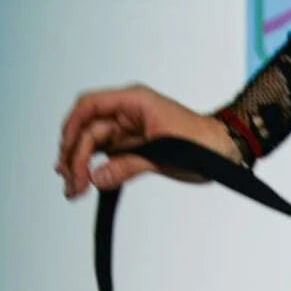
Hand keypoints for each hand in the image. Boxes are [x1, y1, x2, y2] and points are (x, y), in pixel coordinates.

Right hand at [56, 84, 243, 199]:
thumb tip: (97, 178)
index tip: (64, 152)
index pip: (91, 107)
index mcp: (134, 101)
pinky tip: (84, 182)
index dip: (73, 128)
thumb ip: (129, 165)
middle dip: (74, 155)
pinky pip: (106, 155)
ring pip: (93, 144)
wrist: (226, 151)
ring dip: (80, 165)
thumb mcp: (165, 155)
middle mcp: (127, 112)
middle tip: (70, 183)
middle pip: (88, 129)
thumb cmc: (203, 144)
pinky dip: (94, 168)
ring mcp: (128, 129)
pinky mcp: (132, 146)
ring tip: (72, 189)